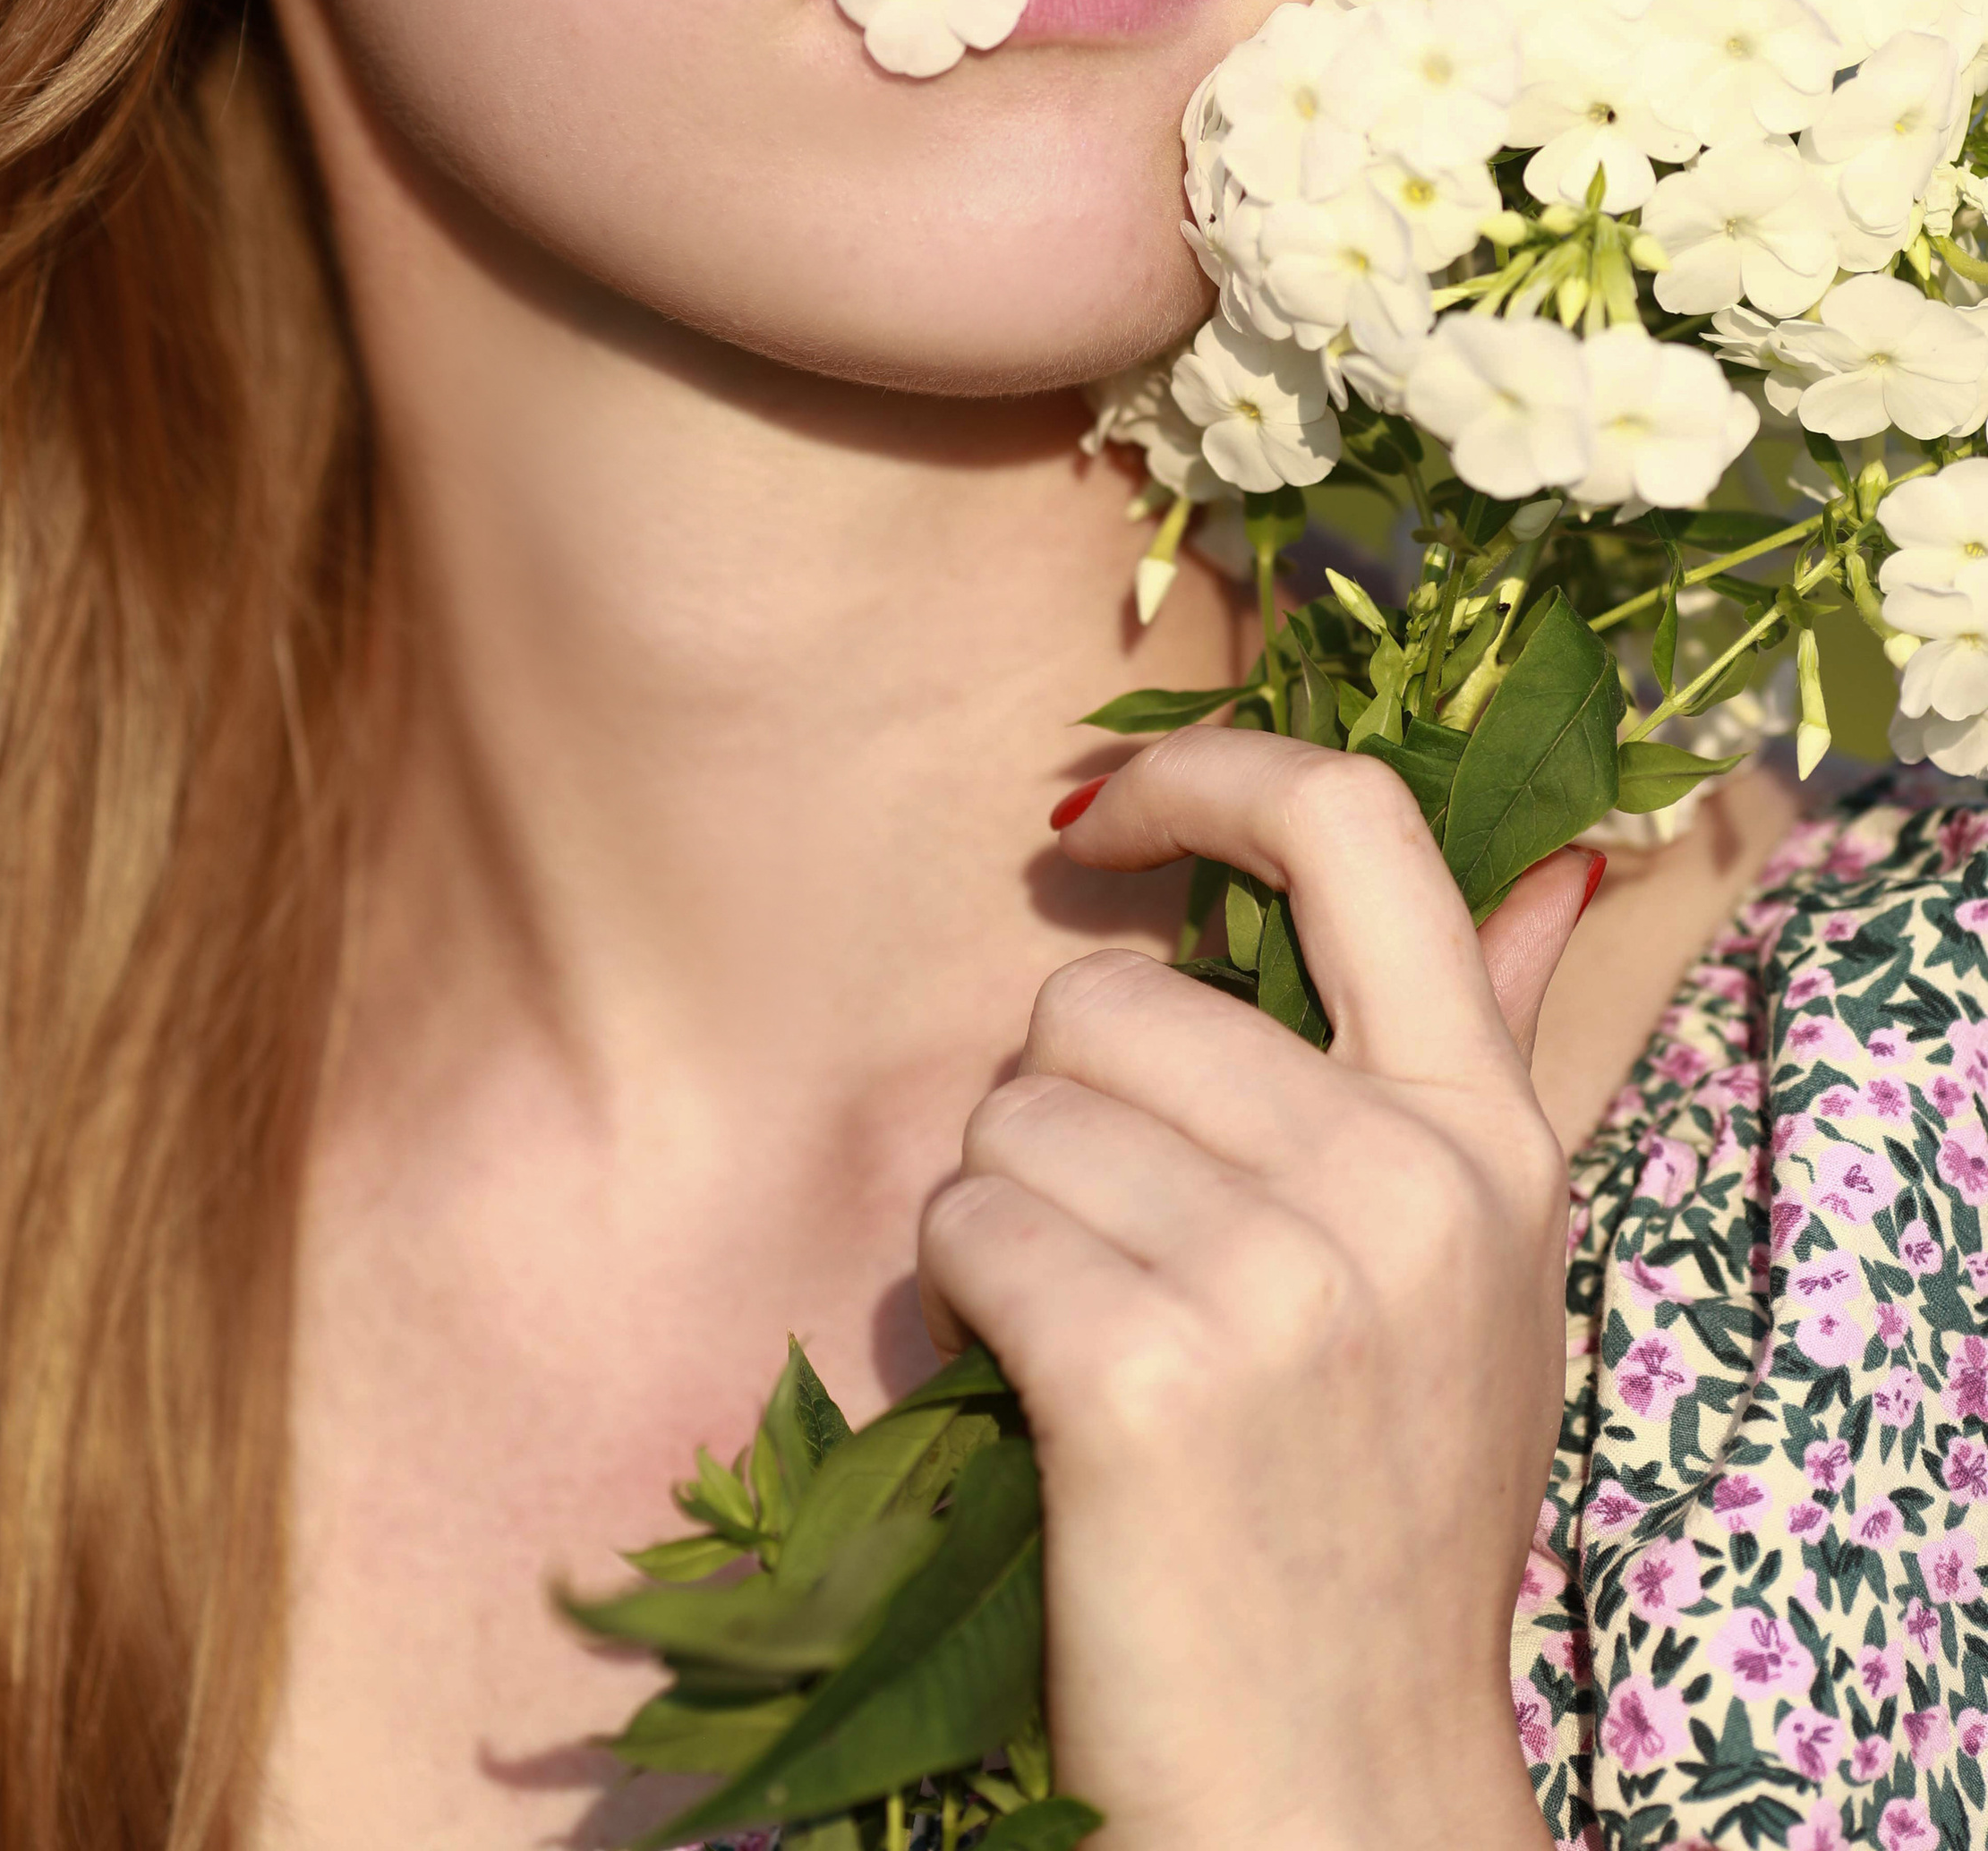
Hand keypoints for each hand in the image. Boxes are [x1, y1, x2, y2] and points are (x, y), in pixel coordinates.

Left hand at [917, 731, 1591, 1850]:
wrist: (1341, 1794)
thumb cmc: (1382, 1520)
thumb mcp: (1488, 1279)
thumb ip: (1490, 1061)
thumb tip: (1562, 863)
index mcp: (1490, 1134)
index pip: (1360, 827)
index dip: (1208, 774)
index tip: (1094, 811)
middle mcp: (1406, 1183)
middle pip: (1109, 997)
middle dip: (1058, 1104)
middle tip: (1118, 1248)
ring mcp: (1286, 1281)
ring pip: (1016, 1110)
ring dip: (1007, 1210)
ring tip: (1093, 1334)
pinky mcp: (1149, 1378)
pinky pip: (965, 1227)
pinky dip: (959, 1298)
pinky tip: (1035, 1390)